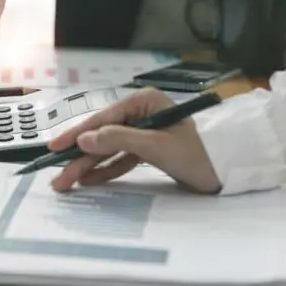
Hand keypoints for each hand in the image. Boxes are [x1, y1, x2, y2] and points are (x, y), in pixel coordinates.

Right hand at [47, 88, 221, 193]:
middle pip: (102, 136)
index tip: (55, 148)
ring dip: (89, 166)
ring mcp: (145, 133)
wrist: (231, 170)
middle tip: (58, 177)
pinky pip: (122, 160)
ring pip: (109, 150)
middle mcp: (142, 114)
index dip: (77, 134)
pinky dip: (107, 170)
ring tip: (67, 183)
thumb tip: (84, 139)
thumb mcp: (157, 146)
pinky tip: (89, 180)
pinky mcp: (150, 151)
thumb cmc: (200, 153)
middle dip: (79, 157)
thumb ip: (119, 140)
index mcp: (144, 102)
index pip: (102, 119)